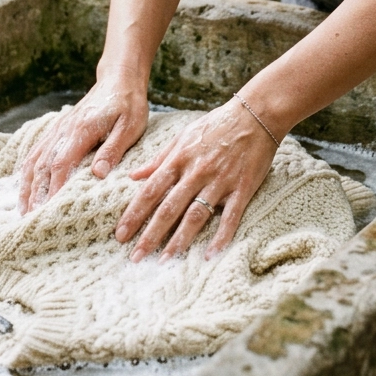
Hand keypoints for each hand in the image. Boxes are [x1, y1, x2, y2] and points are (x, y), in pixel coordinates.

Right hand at [18, 78, 148, 214]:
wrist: (119, 78)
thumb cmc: (128, 103)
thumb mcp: (129, 126)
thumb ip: (112, 149)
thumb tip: (97, 174)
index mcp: (81, 131)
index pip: (61, 164)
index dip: (53, 189)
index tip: (48, 211)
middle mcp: (64, 130)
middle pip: (43, 166)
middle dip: (35, 193)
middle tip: (30, 219)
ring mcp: (59, 129)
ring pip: (36, 159)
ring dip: (27, 184)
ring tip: (23, 208)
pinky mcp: (59, 128)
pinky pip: (38, 150)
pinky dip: (28, 169)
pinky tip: (25, 183)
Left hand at [114, 97, 278, 261]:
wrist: (255, 115)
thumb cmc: (216, 125)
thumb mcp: (182, 136)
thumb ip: (159, 159)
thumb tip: (133, 176)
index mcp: (179, 159)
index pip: (151, 190)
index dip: (134, 213)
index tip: (121, 234)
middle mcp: (196, 172)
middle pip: (169, 207)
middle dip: (150, 234)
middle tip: (136, 257)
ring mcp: (219, 181)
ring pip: (196, 215)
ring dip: (179, 240)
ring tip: (165, 260)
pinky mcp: (242, 188)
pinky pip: (230, 216)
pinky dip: (220, 236)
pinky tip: (209, 255)